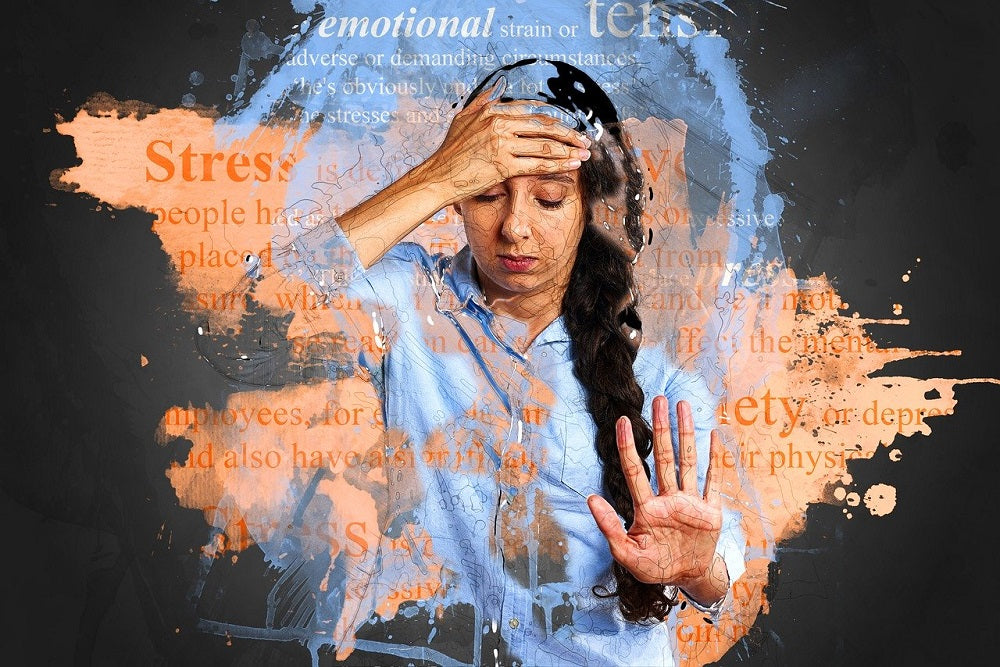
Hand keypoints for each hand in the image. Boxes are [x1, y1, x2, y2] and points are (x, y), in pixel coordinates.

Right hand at [422, 79, 592, 204]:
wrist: (438, 177)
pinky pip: (538, 164)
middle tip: (584, 140)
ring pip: (544, 145)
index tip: (568, 126)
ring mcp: (501, 144)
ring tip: (584, 154)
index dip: (555, 119)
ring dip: (569, 149)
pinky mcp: (503, 166)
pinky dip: (558, 164)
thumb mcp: (462, 119)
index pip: (533, 111)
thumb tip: (496, 89)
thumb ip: (482, 102)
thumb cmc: (450, 152)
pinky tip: (572, 165)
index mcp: (492, 111)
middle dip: (569, 134)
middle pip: (544, 126)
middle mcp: (498, 124)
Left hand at [587, 396, 727, 601]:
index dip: (629, 446)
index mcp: (647, 508)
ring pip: (687, 461)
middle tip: (658, 398)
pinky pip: (713, 480)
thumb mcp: (627, 554)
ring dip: (686, 433)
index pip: (634, 471)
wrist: (688, 578)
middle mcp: (668, 498)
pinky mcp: (710, 510)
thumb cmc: (655, 567)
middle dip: (660, 427)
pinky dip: (715, 459)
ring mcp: (690, 502)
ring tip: (683, 405)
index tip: (623, 421)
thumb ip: (609, 527)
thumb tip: (590, 498)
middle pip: (663, 456)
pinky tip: (714, 436)